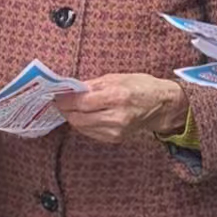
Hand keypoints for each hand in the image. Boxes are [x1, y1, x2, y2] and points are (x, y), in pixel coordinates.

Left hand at [56, 73, 188, 143]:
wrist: (161, 105)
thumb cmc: (141, 86)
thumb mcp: (118, 77)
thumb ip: (93, 84)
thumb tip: (72, 89)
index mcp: (117, 96)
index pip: (81, 103)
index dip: (65, 100)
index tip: (56, 95)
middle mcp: (116, 116)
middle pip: (79, 117)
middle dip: (65, 109)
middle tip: (58, 101)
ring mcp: (116, 130)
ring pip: (82, 127)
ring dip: (72, 117)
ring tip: (68, 107)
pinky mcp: (115, 139)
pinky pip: (91, 132)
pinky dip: (83, 124)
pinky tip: (83, 115)